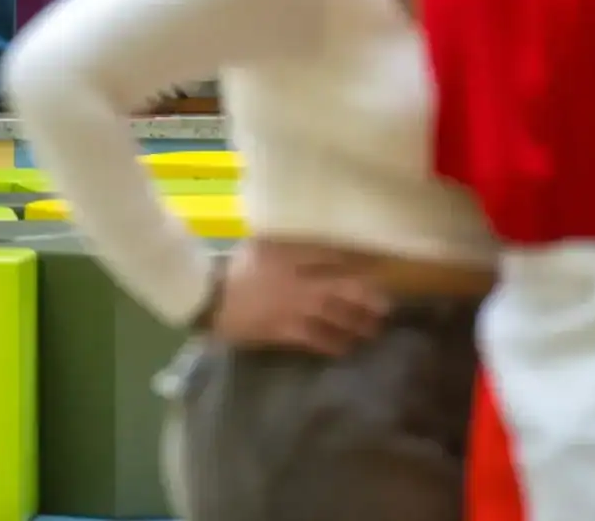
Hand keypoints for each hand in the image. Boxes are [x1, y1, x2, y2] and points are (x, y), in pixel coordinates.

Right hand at [203, 240, 388, 355]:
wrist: (208, 297)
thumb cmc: (233, 268)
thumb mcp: (261, 245)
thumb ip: (289, 246)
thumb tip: (317, 248)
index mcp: (291, 252)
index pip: (335, 255)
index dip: (360, 262)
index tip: (378, 268)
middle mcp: (300, 278)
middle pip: (346, 287)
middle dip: (369, 297)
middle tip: (386, 306)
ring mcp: (296, 306)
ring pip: (339, 316)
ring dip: (359, 324)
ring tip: (372, 331)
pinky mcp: (288, 330)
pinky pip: (320, 339)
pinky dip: (336, 344)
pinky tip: (346, 348)